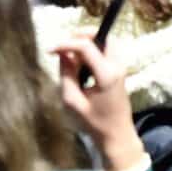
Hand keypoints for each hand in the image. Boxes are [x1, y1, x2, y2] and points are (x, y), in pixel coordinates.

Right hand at [54, 35, 143, 170]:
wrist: (117, 136)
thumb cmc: (94, 123)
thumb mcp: (73, 102)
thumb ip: (66, 75)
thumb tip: (62, 54)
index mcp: (106, 74)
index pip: (86, 46)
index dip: (66, 43)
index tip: (50, 50)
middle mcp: (117, 66)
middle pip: (102, 36)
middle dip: (82, 34)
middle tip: (65, 44)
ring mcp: (121, 67)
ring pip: (106, 41)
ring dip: (88, 42)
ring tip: (71, 56)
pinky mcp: (119, 71)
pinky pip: (107, 51)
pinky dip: (93, 50)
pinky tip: (80, 63)